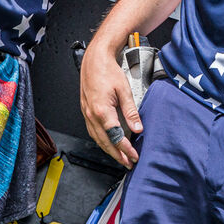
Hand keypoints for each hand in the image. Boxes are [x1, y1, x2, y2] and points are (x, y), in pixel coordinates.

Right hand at [79, 40, 141, 168]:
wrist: (94, 60)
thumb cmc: (107, 71)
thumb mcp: (124, 90)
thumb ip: (131, 112)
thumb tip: (137, 128)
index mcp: (101, 111)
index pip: (115, 137)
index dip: (126, 149)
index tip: (134, 156)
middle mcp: (91, 115)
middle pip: (105, 142)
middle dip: (117, 155)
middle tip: (128, 163)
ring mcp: (87, 114)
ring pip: (97, 139)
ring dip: (109, 150)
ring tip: (120, 157)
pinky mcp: (86, 111)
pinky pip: (93, 132)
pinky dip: (101, 141)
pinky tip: (108, 143)